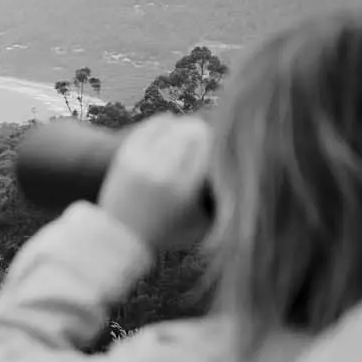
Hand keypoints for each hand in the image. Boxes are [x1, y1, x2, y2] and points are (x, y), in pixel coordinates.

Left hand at [97, 115, 213, 250]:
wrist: (120, 237)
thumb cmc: (169, 232)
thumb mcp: (202, 224)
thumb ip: (224, 201)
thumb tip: (242, 172)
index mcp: (183, 190)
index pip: (210, 147)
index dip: (220, 144)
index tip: (224, 148)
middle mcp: (162, 173)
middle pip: (192, 131)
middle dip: (204, 132)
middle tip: (208, 136)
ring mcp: (141, 162)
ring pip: (173, 125)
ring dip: (185, 126)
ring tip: (191, 132)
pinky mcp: (126, 155)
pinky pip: (151, 126)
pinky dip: (165, 123)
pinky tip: (172, 125)